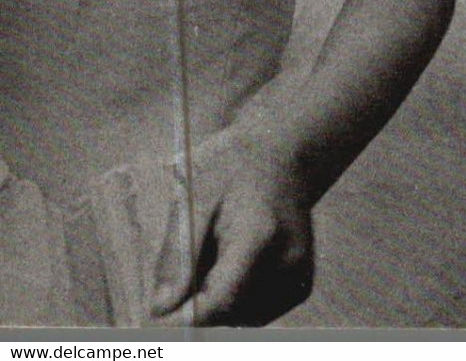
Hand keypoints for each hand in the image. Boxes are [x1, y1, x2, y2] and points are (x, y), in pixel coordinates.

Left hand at [149, 135, 315, 326]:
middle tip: (185, 272)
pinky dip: (236, 303)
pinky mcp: (301, 284)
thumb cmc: (234, 169)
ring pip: (241, 318)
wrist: (284, 155)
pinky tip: (231, 271)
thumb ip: (178, 253)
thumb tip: (159, 307)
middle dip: (196, 306)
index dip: (183, 317)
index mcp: (259, 235)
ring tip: (212, 264)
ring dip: (216, 305)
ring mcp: (300, 274)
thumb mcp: (194, 197)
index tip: (156, 314)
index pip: (220, 300)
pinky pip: (257, 313)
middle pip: (228, 312)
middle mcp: (288, 260)